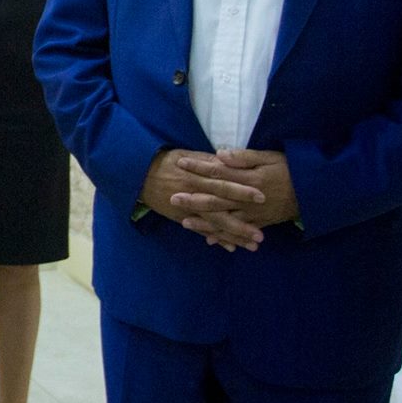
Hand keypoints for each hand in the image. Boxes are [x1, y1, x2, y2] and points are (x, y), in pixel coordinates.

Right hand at [140, 149, 265, 250]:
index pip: (223, 183)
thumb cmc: (167, 161)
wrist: (138, 174)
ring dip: (233, 236)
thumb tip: (230, 162)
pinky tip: (230, 247)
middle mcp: (193, 194)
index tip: (262, 197)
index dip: (242, 191)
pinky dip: (215, 238)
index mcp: (196, 175)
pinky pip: (200, 230)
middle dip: (241, 223)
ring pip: (213, 224)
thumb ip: (209, 161)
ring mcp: (187, 208)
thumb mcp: (187, 155)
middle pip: (220, 209)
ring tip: (253, 245)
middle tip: (261, 234)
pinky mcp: (181, 217)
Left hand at [179, 149, 298, 244]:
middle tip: (173, 198)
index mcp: (249, 179)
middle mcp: (248, 199)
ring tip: (185, 223)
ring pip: (225, 221)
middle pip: (217, 201)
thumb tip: (219, 154)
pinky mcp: (261, 223)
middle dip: (193, 200)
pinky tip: (210, 241)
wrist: (315, 193)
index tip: (181, 163)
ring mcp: (254, 214)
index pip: (218, 173)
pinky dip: (225, 238)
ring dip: (205, 223)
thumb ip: (244, 157)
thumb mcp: (269, 157)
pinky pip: (240, 233)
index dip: (198, 168)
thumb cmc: (290, 169)